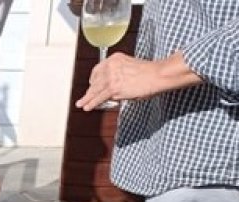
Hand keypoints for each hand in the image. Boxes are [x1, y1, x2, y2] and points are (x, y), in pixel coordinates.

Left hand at [75, 52, 201, 110]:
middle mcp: (110, 66)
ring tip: (81, 104)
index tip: (92, 84)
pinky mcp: (113, 88)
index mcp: (114, 58)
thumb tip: (113, 90)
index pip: (98, 70)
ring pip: (95, 90)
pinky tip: (87, 107)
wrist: (157, 74)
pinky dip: (91, 103)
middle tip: (85, 98)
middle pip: (95, 81)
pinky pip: (99, 97)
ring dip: (87, 99)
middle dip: (90, 90)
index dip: (94, 79)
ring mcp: (110, 76)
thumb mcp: (130, 67)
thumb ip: (119, 75)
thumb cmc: (149, 72)